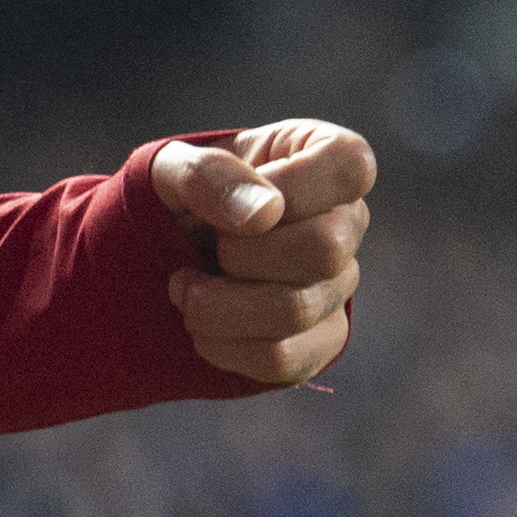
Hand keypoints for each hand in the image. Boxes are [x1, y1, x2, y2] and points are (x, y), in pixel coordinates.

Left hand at [153, 120, 373, 386]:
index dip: (294, 187)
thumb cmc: (179, 197)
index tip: (246, 201)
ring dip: (217, 304)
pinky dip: (224, 344)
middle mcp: (345, 221)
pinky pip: (283, 358)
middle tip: (208, 246)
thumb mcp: (169, 168)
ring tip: (184, 287)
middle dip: (241, 253)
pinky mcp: (320, 340)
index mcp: (321, 158)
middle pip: (326, 249)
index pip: (352, 166)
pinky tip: (200, 322)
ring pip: (296, 310)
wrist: (164, 253)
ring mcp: (338, 285)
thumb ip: (206, 174)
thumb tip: (264, 213)